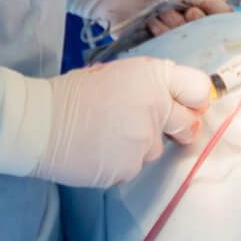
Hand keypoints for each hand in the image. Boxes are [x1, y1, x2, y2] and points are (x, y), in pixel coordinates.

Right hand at [35, 59, 211, 186]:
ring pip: (156, 148)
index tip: (190, 106)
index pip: (198, 89)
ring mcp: (145, 140)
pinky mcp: (130, 166)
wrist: (41, 122)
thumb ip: (148, 86)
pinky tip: (98, 150)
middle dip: (180, 128)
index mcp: (152, 77)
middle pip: (188, 124)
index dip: (196, 99)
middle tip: (158, 127)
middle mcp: (156, 107)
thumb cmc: (73, 94)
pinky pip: (134, 166)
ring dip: (140, 145)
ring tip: (108, 136)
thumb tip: (170, 101)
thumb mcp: (115, 74)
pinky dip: (121, 161)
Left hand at [80, 0, 230, 35]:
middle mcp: (181, 25)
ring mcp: (166, 37)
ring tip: (154, 16)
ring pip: (181, 42)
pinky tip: (149, 25)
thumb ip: (209, 1)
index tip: (193, 13)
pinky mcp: (152, 48)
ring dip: (167, 27)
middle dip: (183, 23)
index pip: (210, 24)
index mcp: (190, 10)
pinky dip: (159, 36)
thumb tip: (232, 14)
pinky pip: (166, 50)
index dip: (204, 21)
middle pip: (196, 35)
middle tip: (169, 11)